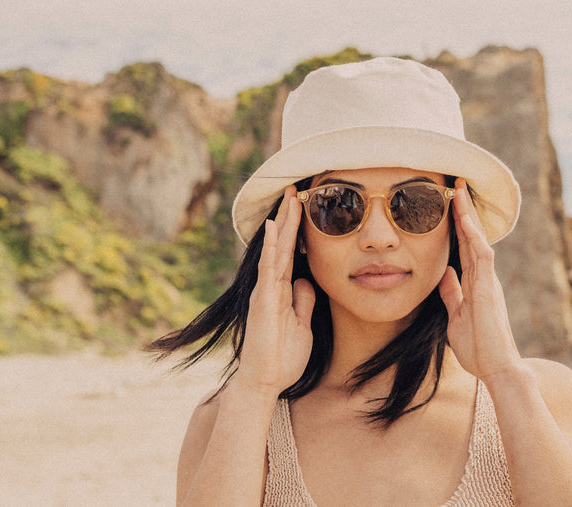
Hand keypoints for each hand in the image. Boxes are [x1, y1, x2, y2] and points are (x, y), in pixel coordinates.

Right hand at [234, 185, 316, 396]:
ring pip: (277, 249)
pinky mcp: (264, 300)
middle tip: (296, 188)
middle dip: (291, 217)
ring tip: (289, 197)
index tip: (305, 205)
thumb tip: (306, 280)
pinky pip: (270, 268)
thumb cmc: (282, 357)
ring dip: (284, 222)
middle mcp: (271, 286)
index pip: (292, 253)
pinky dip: (274, 246)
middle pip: (284, 244)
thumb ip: (303, 301)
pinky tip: (277, 227)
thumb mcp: (302, 325)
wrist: (265, 382)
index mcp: (282, 291)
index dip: (298, 230)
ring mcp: (266, 291)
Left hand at [438, 179, 522, 383]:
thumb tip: (444, 274)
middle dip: (463, 210)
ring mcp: (487, 282)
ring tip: (458, 192)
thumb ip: (452, 295)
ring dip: (468, 216)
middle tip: (455, 184)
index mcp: (476, 283)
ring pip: (478, 240)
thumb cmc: (478, 347)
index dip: (458, 224)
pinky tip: (466, 220)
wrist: (496, 368)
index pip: (465, 247)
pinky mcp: (488, 290)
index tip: (450, 202)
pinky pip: (481, 256)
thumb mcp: (456, 317)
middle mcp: (484, 277)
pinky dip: (474, 236)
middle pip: (473, 236)